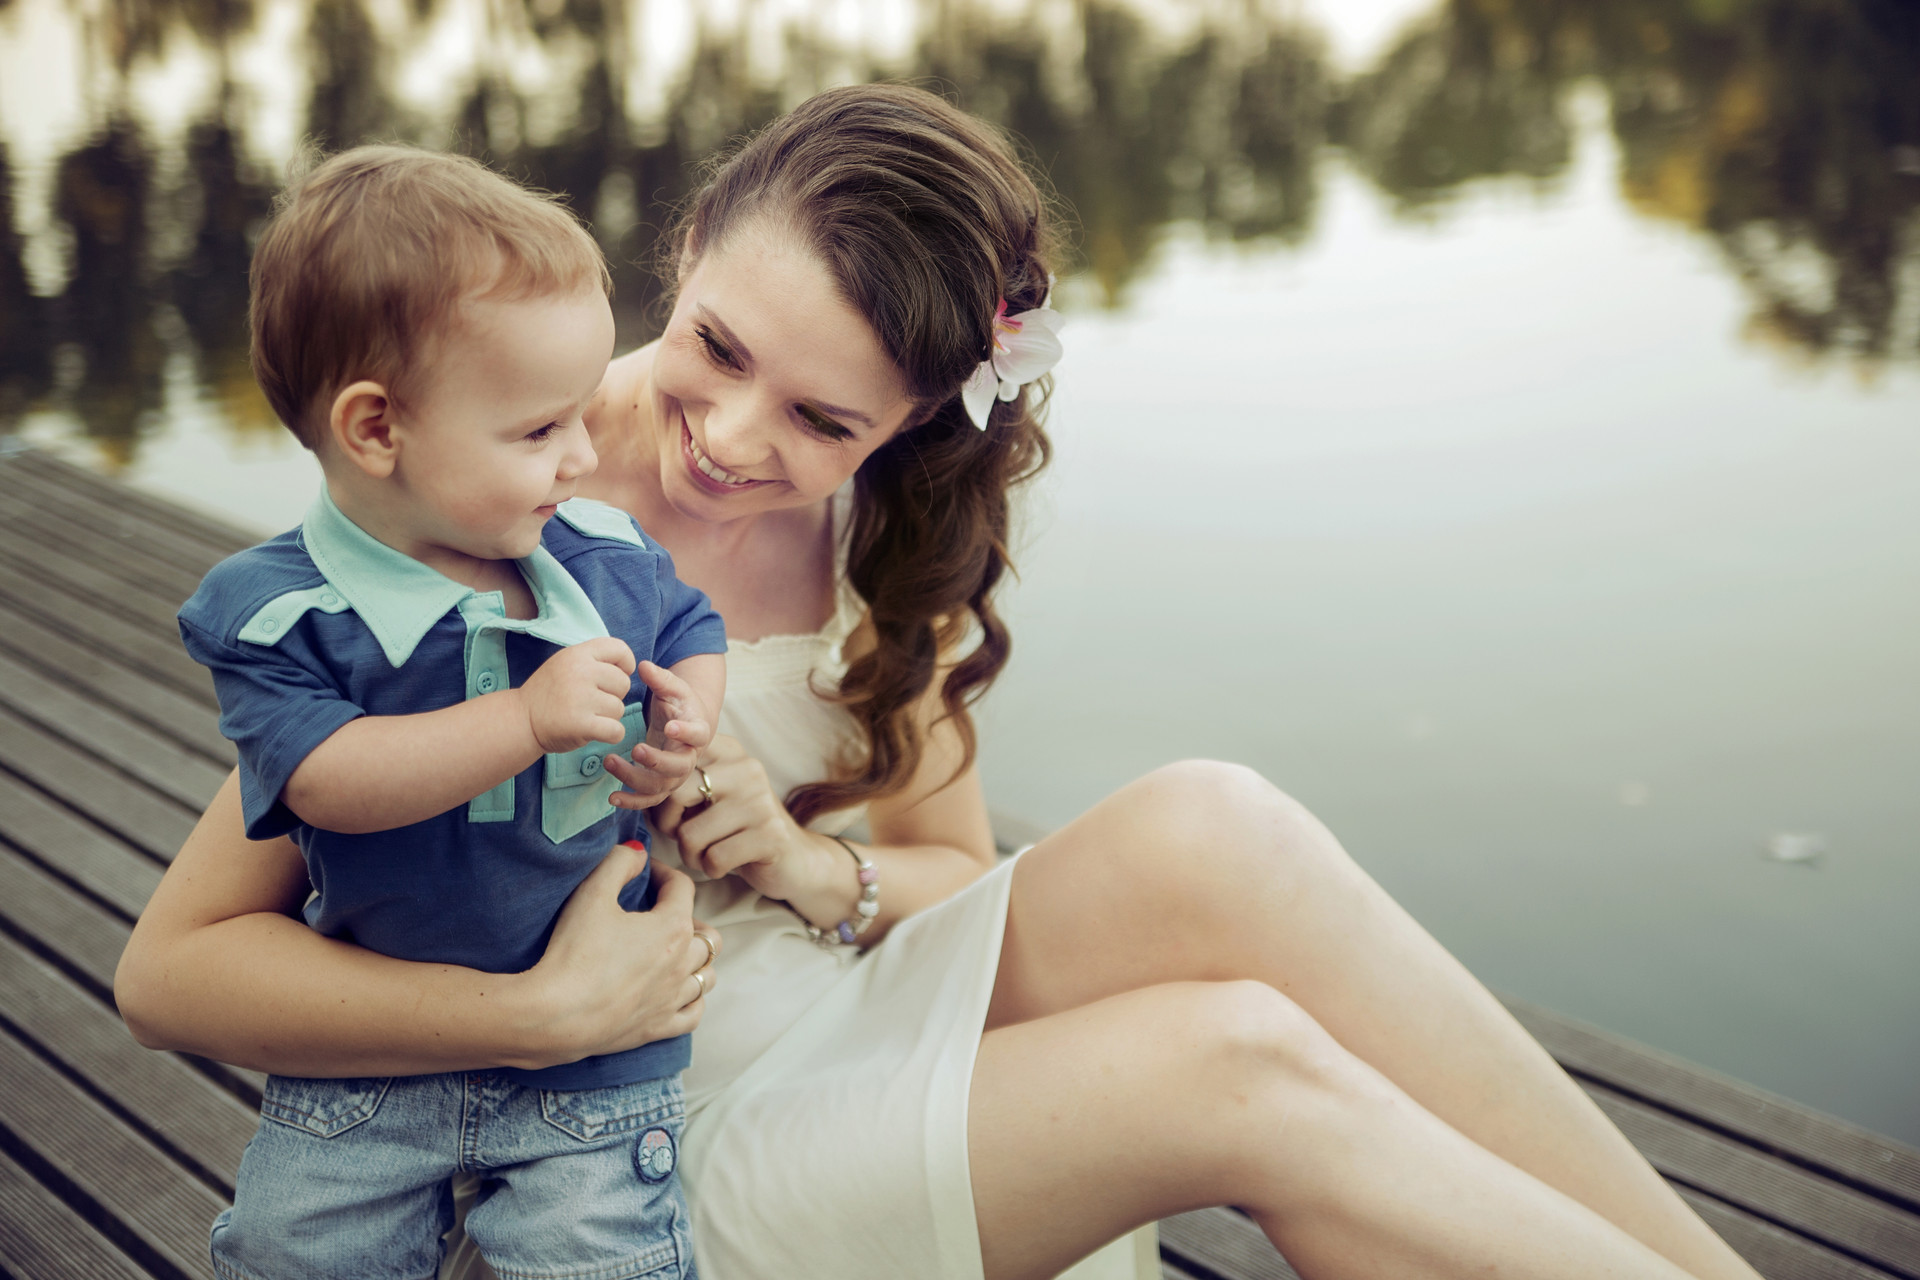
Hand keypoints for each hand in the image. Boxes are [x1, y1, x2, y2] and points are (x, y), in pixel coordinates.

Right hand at [518, 637, 635, 753]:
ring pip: (619, 708)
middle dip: (613, 695)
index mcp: (577, 654)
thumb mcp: (566, 664)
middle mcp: (580, 672)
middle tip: (591, 702)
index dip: (625, 665)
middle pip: (623, 683)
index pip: (619, 649)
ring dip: (607, 717)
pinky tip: (595, 732)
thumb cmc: (549, 693)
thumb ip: (593, 660)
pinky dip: (610, 735)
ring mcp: (581, 698)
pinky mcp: (581, 724)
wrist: (520, 720)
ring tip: (585, 716)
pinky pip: (616, 730)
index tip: (614, 678)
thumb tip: (629, 665)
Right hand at [525, 842, 719, 1062]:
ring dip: (696, 960)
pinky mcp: (658, 1028)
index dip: (664, 873)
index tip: (646, 872)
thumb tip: (638, 852)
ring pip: (707, 975)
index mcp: (672, 927)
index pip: (683, 887)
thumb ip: (618, 862)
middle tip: (661, 915)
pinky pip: (694, 1013)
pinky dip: (692, 999)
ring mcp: (673, 998)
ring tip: (672, 953)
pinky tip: (675, 992)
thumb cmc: (573, 951)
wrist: (555, 1014)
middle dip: (689, 918)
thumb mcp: (591, 893)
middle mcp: (682, 963)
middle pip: (708, 935)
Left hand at [604, 662, 713, 808]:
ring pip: (659, 786)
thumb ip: (660, 678)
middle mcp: (688, 757)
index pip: (697, 735)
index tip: (670, 726)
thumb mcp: (673, 688)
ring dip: (634, 779)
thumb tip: (643, 665)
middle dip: (656, 761)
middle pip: (678, 768)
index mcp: (697, 731)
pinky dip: (631, 802)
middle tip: (635, 749)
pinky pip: (648, 799)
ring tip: (609, 762)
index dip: (686, 732)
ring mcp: (675, 775)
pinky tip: (613, 797)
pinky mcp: (660, 785)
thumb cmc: (680, 704)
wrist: (685, 726)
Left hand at [648, 736, 850, 920]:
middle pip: (676, 793)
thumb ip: (677, 782)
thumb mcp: (709, 795)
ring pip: (690, 835)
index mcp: (728, 751)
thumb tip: (628, 783)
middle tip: (680, 834)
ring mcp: (760, 801)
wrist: (792, 858)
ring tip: (708, 850)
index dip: (652, 764)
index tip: (632, 764)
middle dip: (667, 824)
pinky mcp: (770, 835)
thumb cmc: (734, 828)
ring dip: (691, 854)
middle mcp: (747, 768)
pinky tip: (725, 862)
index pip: (679, 751)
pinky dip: (711, 868)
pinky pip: (713, 859)